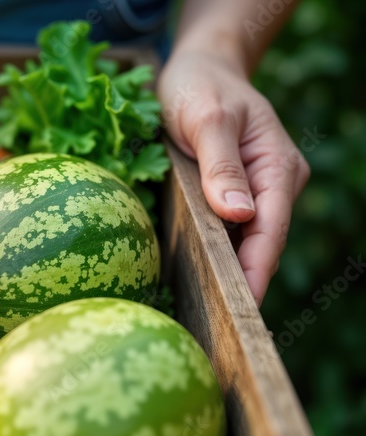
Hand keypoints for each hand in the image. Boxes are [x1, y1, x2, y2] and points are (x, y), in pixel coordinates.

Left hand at [158, 50, 309, 305]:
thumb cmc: (201, 87)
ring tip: (204, 318)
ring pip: (245, 243)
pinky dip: (215, 255)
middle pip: (261, 246)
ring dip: (227, 275)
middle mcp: (274, 186)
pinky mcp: (232, 197)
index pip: (270, 232)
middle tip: (217, 329)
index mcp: (278, 168)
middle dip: (242, 284)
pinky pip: (228, 233)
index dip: (255, 272)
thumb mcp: (206, 119)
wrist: (199, 68)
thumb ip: (221, 165)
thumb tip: (237, 215)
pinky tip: (195, 283)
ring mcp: (255, 193)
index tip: (239, 309)